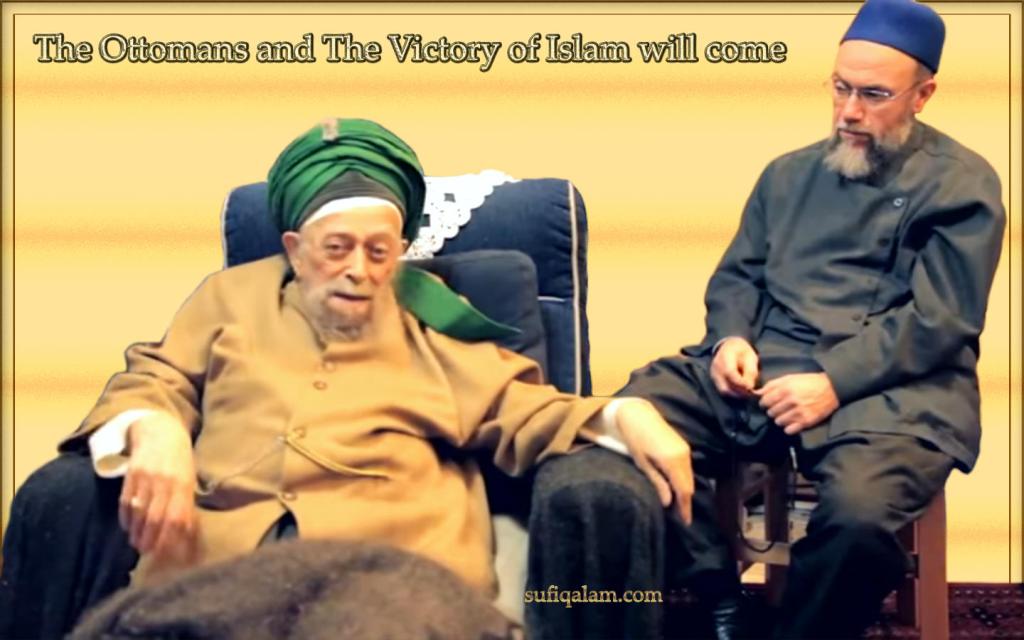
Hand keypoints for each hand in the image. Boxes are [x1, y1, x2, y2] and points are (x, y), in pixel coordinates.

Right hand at [120, 413, 197, 560]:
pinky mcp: (131, 474)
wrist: (160, 431)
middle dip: (151, 540)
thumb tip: (188, 536)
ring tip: (137, 544)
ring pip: (140, 513)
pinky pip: (126, 502)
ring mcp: (147, 478)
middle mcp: (166, 482)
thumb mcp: (189, 479)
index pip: (177, 518)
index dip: (171, 539)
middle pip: (156, 519)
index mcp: (184, 484)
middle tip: (148, 552)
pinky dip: (126, 518)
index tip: (167, 553)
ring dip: (137, 532)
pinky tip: (128, 527)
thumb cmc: (180, 460)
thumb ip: (187, 504)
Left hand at [616, 400, 693, 524]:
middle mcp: (683, 455)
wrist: (637, 414)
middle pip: (689, 485)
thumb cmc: (634, 439)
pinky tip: (676, 486)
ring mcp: (685, 449)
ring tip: (678, 505)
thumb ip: (657, 483)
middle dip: (686, 501)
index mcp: (673, 462)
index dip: (685, 508)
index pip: (684, 491)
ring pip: (690, 476)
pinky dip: (684, 479)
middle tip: (680, 517)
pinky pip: (687, 467)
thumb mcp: (642, 464)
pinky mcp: (683, 445)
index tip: (685, 522)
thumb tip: (668, 503)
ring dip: (685, 490)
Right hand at [710, 337, 759, 397]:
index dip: (740, 383)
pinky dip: (732, 393)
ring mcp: (713, 374)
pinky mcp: (714, 380)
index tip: (750, 387)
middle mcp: (716, 366)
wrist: (729, 347)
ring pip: (723, 390)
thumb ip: (751, 371)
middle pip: (725, 386)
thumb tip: (750, 387)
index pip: (729, 373)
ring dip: (736, 394)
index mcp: (725, 356)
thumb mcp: (750, 357)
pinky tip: (741, 391)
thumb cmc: (742, 352)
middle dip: (739, 392)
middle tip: (750, 393)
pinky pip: (722, 390)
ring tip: (747, 393)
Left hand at [755, 373, 838, 434]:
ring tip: (786, 414)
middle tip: (778, 408)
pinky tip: (792, 421)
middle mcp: (791, 401)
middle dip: (772, 411)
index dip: (764, 403)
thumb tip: (756, 392)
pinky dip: (788, 427)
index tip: (767, 403)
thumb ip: (772, 385)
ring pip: (778, 422)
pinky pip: (788, 430)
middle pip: (771, 412)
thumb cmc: (808, 382)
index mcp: (786, 389)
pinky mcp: (806, 422)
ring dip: (780, 419)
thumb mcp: (789, 378)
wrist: (831, 388)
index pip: (765, 401)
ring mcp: (799, 413)